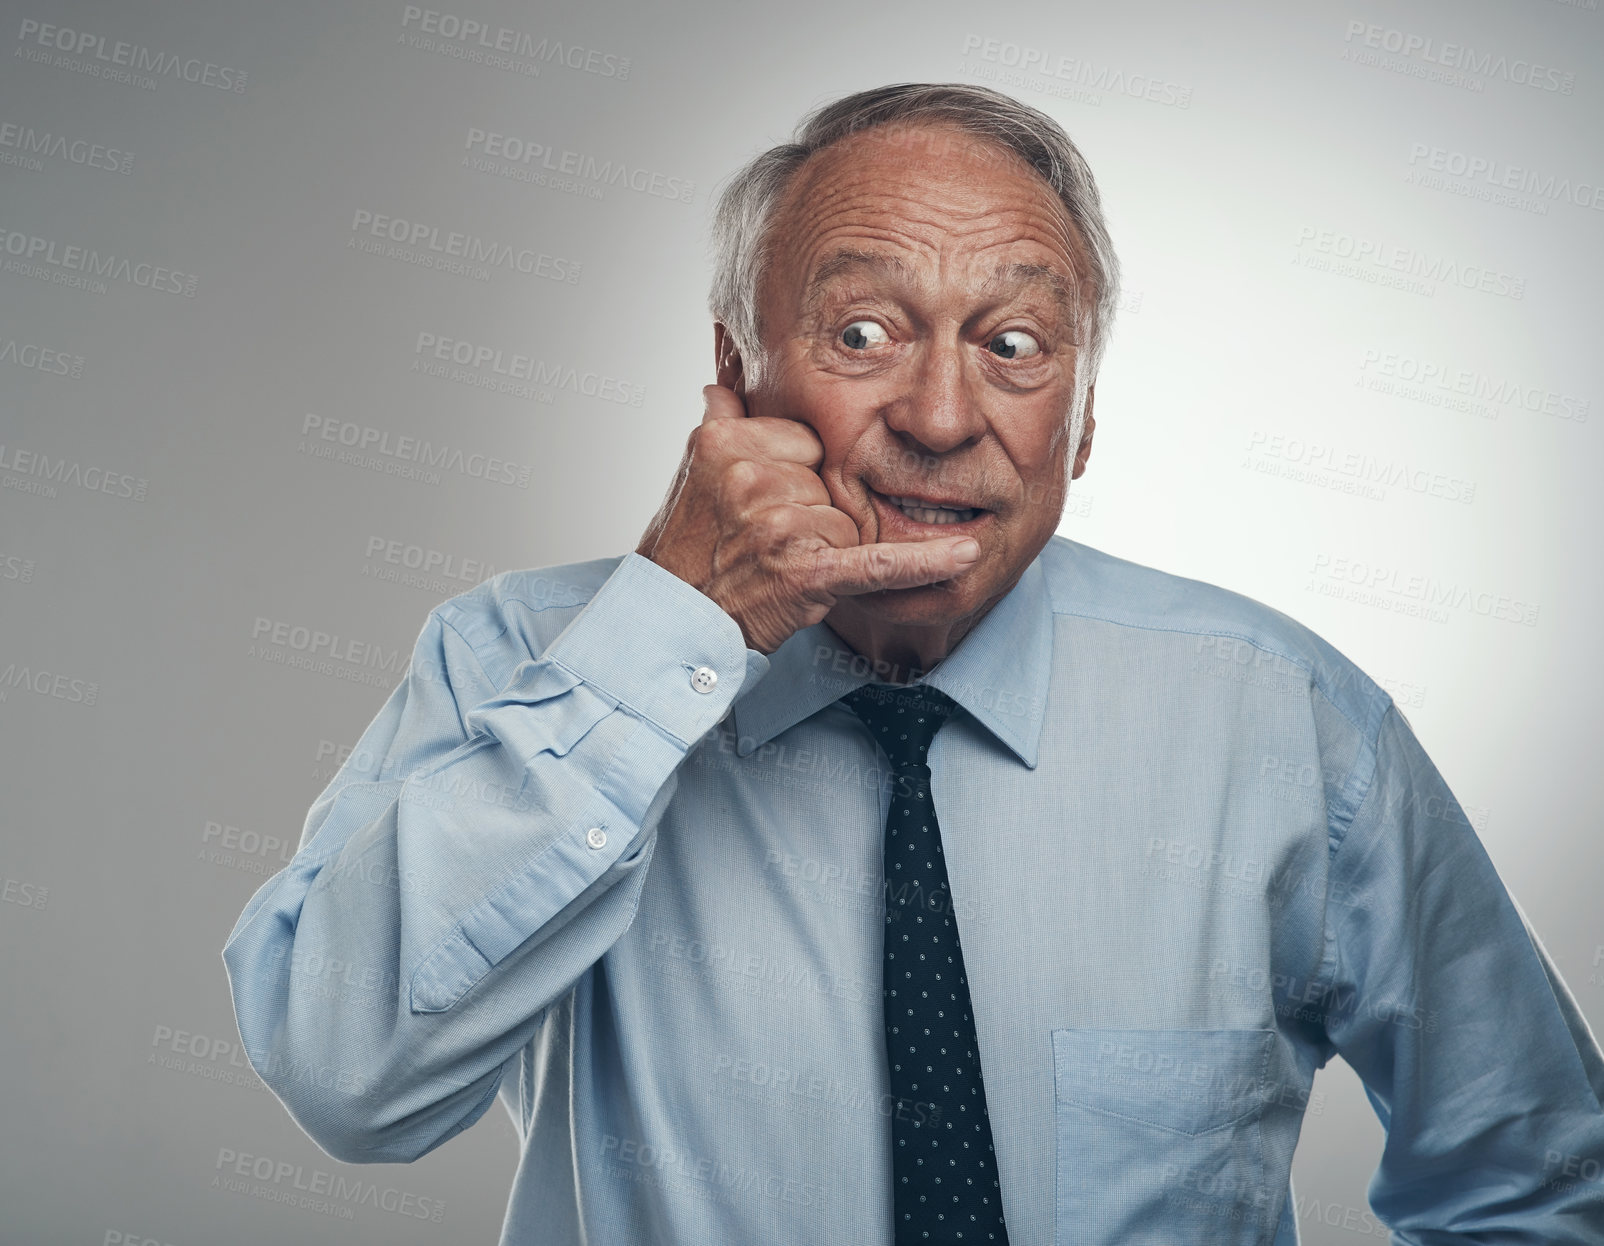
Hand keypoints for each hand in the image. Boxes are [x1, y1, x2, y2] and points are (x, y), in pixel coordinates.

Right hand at [635, 385, 980, 653]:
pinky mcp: (807, 571)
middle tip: (766, 544)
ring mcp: (779, 524)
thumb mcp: (694, 471)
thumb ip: (720, 417)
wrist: (673, 621)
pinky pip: (878, 561)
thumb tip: (723, 377)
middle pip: (830, 481)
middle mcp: (751, 477)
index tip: (768, 506)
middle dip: (813, 514)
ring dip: (825, 550)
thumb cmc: (689, 550)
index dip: (799, 477)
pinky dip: (925, 563)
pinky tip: (968, 554)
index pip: (806, 441)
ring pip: (846, 523)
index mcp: (726, 441)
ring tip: (777, 569)